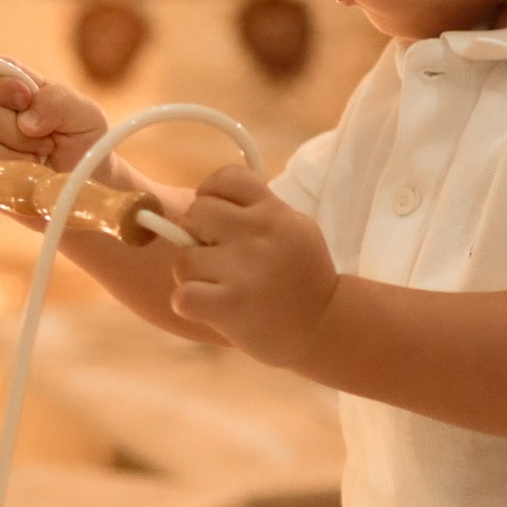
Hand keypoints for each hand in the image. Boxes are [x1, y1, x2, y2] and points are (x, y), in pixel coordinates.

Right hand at [0, 66, 112, 175]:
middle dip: (15, 131)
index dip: (0, 85)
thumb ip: (57, 102)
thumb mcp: (85, 113)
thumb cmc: (84, 140)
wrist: (88, 182)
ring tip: (38, 160)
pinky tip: (23, 174)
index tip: (26, 100)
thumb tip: (25, 121)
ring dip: (10, 154)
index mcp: (17, 86)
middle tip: (47, 142)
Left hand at [164, 163, 340, 367]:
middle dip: (195, 235)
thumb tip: (207, 202)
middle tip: (213, 257)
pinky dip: (188, 304)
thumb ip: (257, 212)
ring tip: (215, 286)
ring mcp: (243, 270)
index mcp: (274, 212)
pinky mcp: (229, 305)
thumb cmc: (302, 277)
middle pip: (195, 213)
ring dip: (192, 275)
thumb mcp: (294, 229)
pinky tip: (208, 307)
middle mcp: (258, 234)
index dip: (210, 195)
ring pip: (183, 258)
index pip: (226, 178)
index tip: (217, 219)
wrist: (323, 328)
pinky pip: (182, 294)